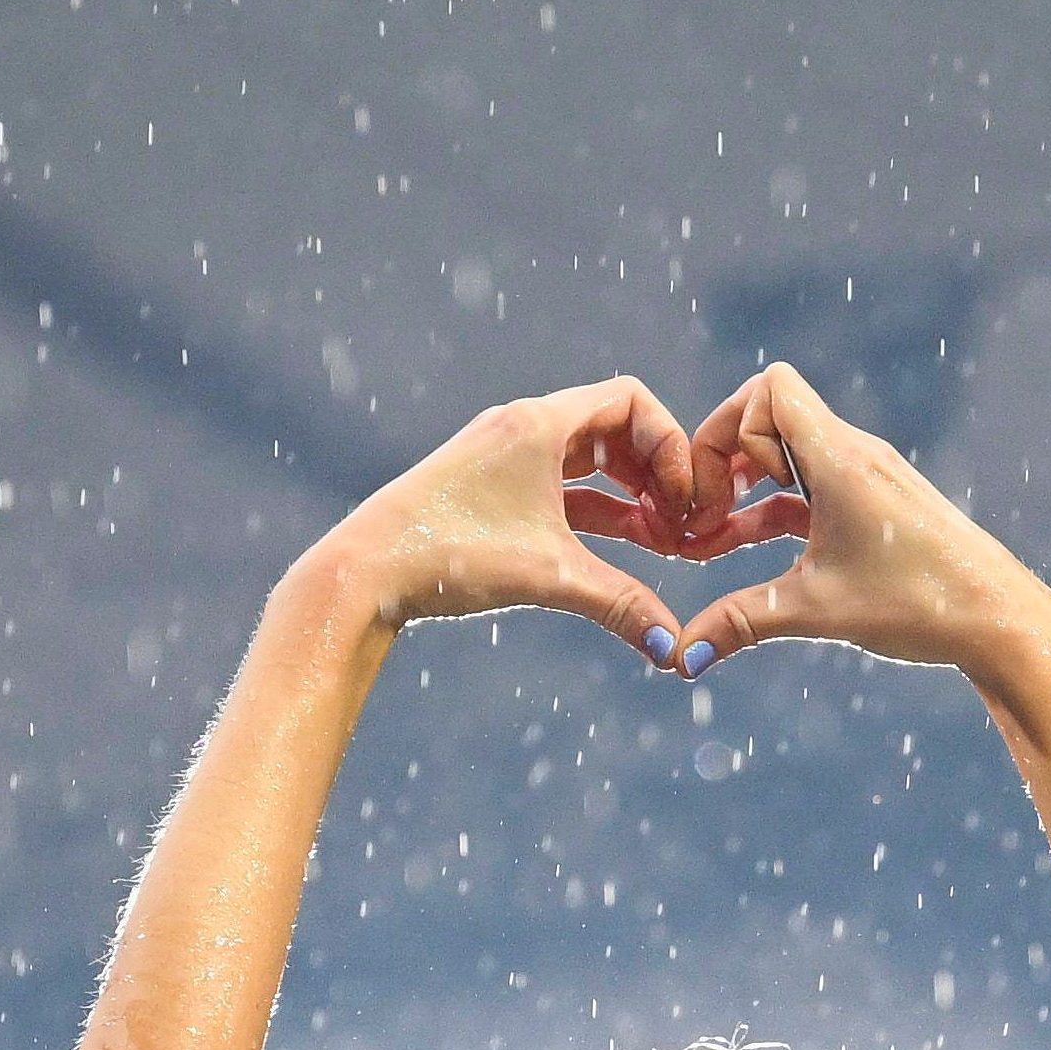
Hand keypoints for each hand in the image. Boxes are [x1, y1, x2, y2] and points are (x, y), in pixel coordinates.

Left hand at [318, 379, 707, 666]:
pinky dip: (591, 511)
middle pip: (614, 428)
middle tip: (680, 526)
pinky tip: (614, 550)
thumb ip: (619, 603)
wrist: (365, 573)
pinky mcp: (486, 489)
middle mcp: (520, 427)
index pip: (632, 401)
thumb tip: (673, 648)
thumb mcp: (549, 577)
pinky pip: (557, 486)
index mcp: (539, 423)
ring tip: (659, 543)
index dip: (671, 446)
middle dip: (655, 475)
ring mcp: (501, 456)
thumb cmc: (450, 557)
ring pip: (585, 461)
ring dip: (627, 497)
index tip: (685, 499)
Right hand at [674, 364, 1050, 724]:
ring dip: (745, 490)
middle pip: (769, 413)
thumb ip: (740, 624)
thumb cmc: (921, 605)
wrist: (1000, 621)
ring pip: (787, 456)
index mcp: (841, 460)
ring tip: (709, 542)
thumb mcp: (817, 612)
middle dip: (724, 460)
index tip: (725, 493)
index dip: (730, 430)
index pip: (769, 387)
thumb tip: (682, 657)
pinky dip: (773, 509)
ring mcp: (865, 478)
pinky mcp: (874, 504)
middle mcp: (854, 454)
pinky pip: (808, 489)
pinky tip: (745, 547)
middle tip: (703, 517)